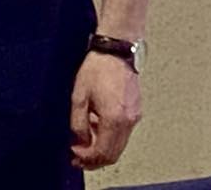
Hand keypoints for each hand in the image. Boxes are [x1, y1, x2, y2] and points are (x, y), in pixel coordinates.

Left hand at [70, 51, 141, 168]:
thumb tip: (79, 142)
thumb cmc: (97, 69)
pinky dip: (109, 138)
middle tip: (79, 158)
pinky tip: (95, 129)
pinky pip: (123, 133)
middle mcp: (128, 121)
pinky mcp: (135, 111)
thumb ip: (78, 123)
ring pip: (119, 145)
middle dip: (95, 159)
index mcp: (115, 119)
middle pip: (114, 153)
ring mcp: (134, 117)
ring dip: (102, 149)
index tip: (74, 156)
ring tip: (84, 145)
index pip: (104, 153)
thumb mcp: (79, 96)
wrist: (116, 52)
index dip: (88, 158)